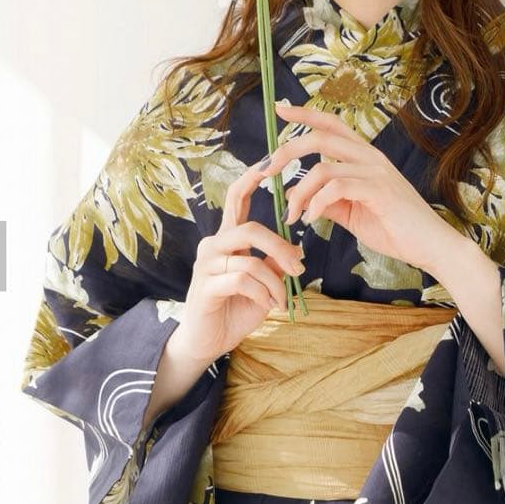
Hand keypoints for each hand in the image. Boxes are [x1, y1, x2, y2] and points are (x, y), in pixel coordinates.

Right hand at [174, 156, 306, 362]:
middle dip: (281, 247)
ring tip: (282, 300)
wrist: (209, 341)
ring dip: (276, 282)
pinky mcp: (205, 286)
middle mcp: (213, 246)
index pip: (236, 198)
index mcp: (227, 239)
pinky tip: (269, 307)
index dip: (251, 177)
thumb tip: (297, 252)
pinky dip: (265, 294)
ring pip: (251, 260)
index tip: (269, 161)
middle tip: (299, 267)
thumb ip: (276, 264)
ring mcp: (206, 265)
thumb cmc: (237, 309)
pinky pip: (244, 280)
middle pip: (250, 229)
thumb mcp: (265, 284)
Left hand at [258, 102, 455, 273]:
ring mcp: (375, 172)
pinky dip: (315, 204)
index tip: (280, 109)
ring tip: (292, 215)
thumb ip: (329, 200)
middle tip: (265, 172)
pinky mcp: (379, 190)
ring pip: (322, 167)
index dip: (305, 113)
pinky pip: (336, 187)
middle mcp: (370, 157)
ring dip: (298, 192)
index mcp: (364, 157)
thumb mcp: (353, 213)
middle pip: (320, 136)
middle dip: (286, 151)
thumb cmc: (395, 229)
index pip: (332, 124)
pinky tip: (310, 220)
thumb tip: (302, 196)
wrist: (430, 246)